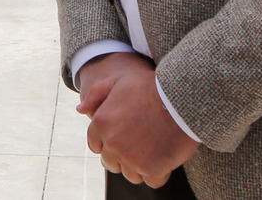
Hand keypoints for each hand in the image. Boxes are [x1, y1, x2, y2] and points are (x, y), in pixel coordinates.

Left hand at [84, 57, 198, 187]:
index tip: (123, 137)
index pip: (96, 145)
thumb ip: (97, 94)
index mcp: (101, 123)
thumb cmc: (151, 87)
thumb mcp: (119, 81)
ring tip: (153, 148)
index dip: (109, 142)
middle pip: (111, 163)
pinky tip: (164, 157)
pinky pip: (151, 181)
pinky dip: (159, 173)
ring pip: (130, 174)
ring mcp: (131, 159)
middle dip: (123, 155)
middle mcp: (112, 143)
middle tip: (140, 143)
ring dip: (140, 166)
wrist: (181, 98)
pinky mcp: (151, 170)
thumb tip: (80, 110)